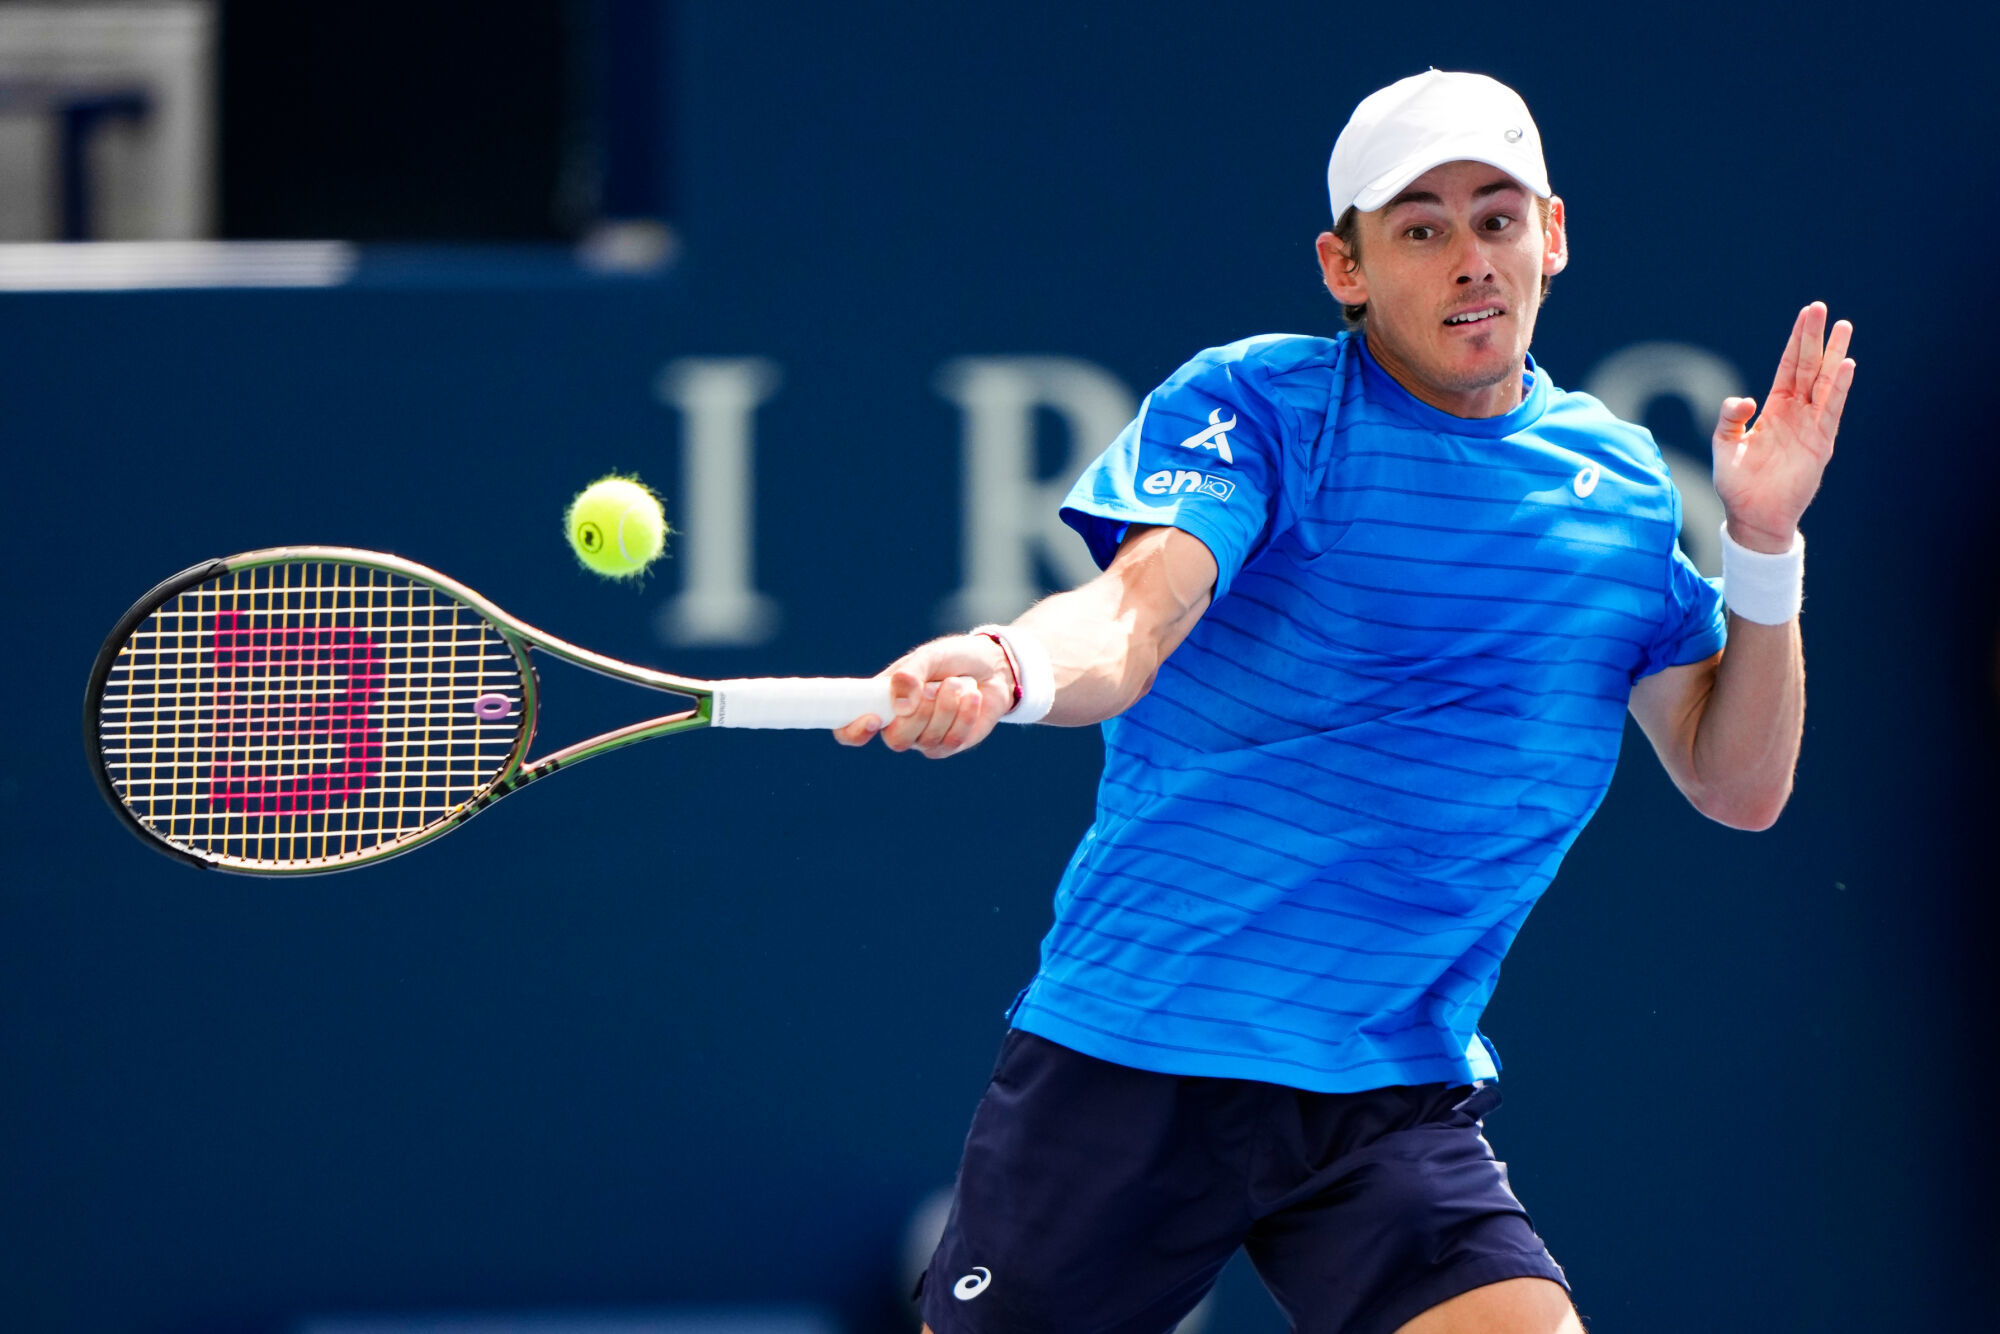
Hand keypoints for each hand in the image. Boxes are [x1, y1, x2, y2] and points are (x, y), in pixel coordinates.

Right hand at [831, 633, 1016, 757]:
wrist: (992, 666)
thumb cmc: (952, 658)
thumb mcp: (929, 656)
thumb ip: (910, 675)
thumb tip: (900, 706)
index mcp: (881, 700)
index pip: (849, 729)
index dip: (853, 732)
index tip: (871, 719)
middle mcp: (898, 724)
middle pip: (896, 740)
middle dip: (920, 713)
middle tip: (935, 686)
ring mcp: (924, 738)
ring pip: (927, 739)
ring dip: (947, 707)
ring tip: (958, 683)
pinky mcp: (950, 744)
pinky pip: (952, 740)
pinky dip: (965, 715)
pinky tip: (973, 696)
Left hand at [1711, 301, 1854, 551]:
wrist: (1753, 516)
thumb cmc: (1738, 482)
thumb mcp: (1724, 445)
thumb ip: (1728, 418)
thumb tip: (1743, 399)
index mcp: (1774, 408)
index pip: (1788, 366)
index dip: (1796, 341)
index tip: (1806, 315)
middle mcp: (1796, 412)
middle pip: (1808, 367)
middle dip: (1814, 338)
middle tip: (1821, 308)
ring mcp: (1811, 426)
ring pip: (1824, 383)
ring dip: (1834, 356)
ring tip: (1843, 327)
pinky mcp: (1820, 444)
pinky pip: (1830, 411)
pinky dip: (1837, 389)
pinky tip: (1845, 366)